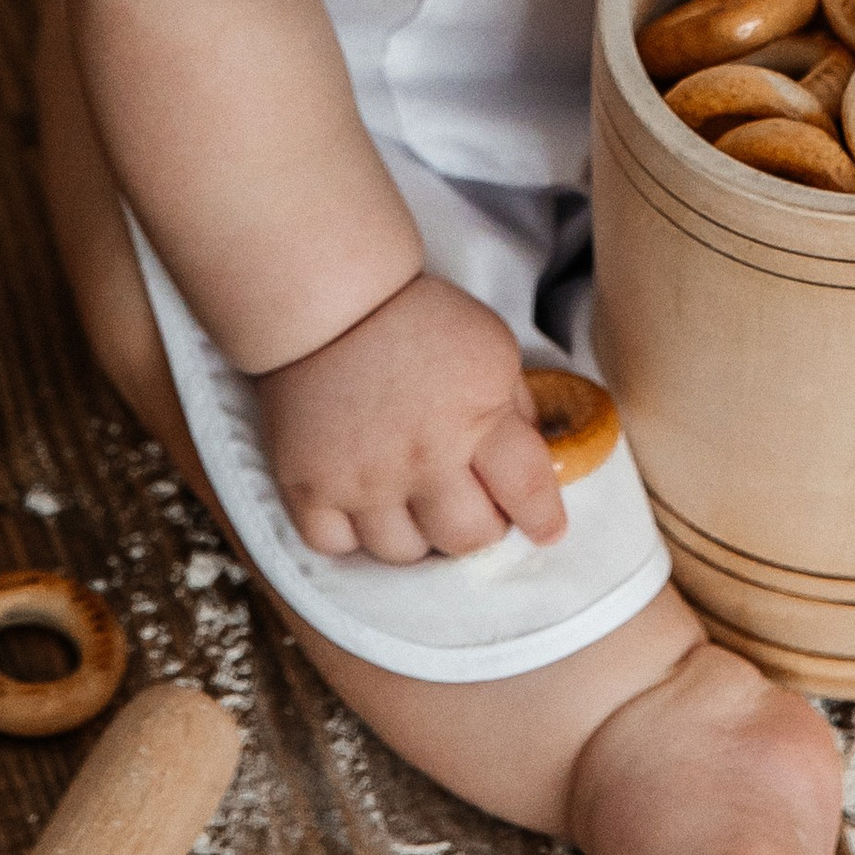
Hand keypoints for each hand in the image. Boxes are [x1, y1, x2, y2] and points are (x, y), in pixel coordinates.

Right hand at [258, 270, 565, 564]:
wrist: (333, 302)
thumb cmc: (417, 318)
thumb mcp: (490, 347)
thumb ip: (515, 407)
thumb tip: (535, 461)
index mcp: (477, 416)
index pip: (527, 490)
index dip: (542, 519)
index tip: (546, 531)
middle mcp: (423, 457)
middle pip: (468, 538)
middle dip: (482, 529)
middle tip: (475, 509)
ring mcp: (362, 478)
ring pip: (404, 552)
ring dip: (419, 536)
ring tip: (418, 505)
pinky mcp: (308, 486)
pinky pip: (336, 546)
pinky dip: (353, 535)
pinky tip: (364, 509)